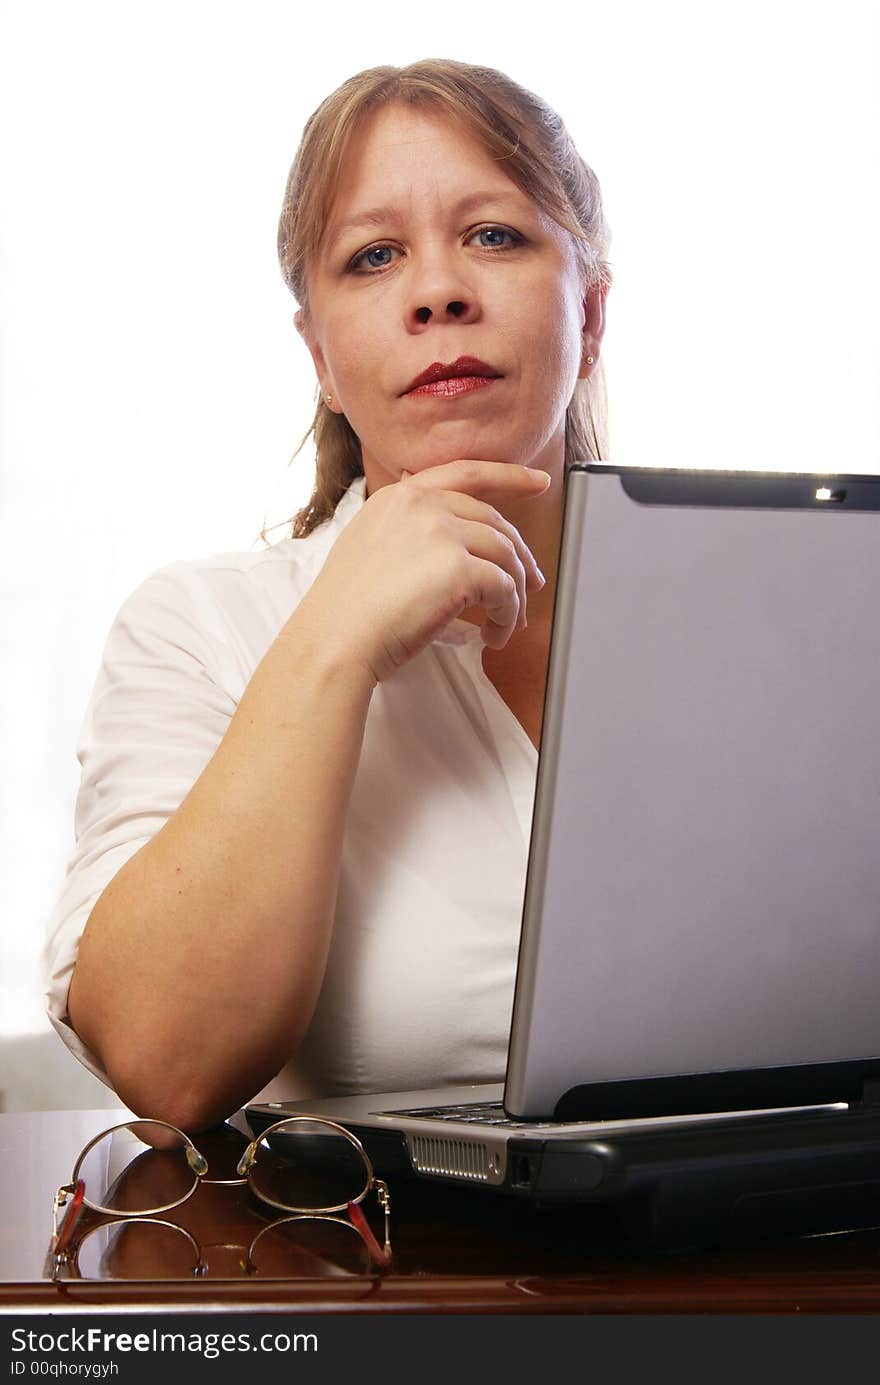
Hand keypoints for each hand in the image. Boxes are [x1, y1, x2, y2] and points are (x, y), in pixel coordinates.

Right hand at [296, 459, 549, 683]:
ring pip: (506, 556)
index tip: (539, 481)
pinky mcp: (460, 567)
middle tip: (531, 585)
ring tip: (507, 622)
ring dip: (515, 594)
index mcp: (399, 497)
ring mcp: (442, 532)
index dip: (509, 475)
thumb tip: (457, 548)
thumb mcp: (369, 548)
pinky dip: (507, 616)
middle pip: (495, 521)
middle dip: (520, 556)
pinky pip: (505, 589)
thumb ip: (407, 533)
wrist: (334, 640)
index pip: (466, 472)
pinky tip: (494, 634)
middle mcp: (423, 505)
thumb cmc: (347, 611)